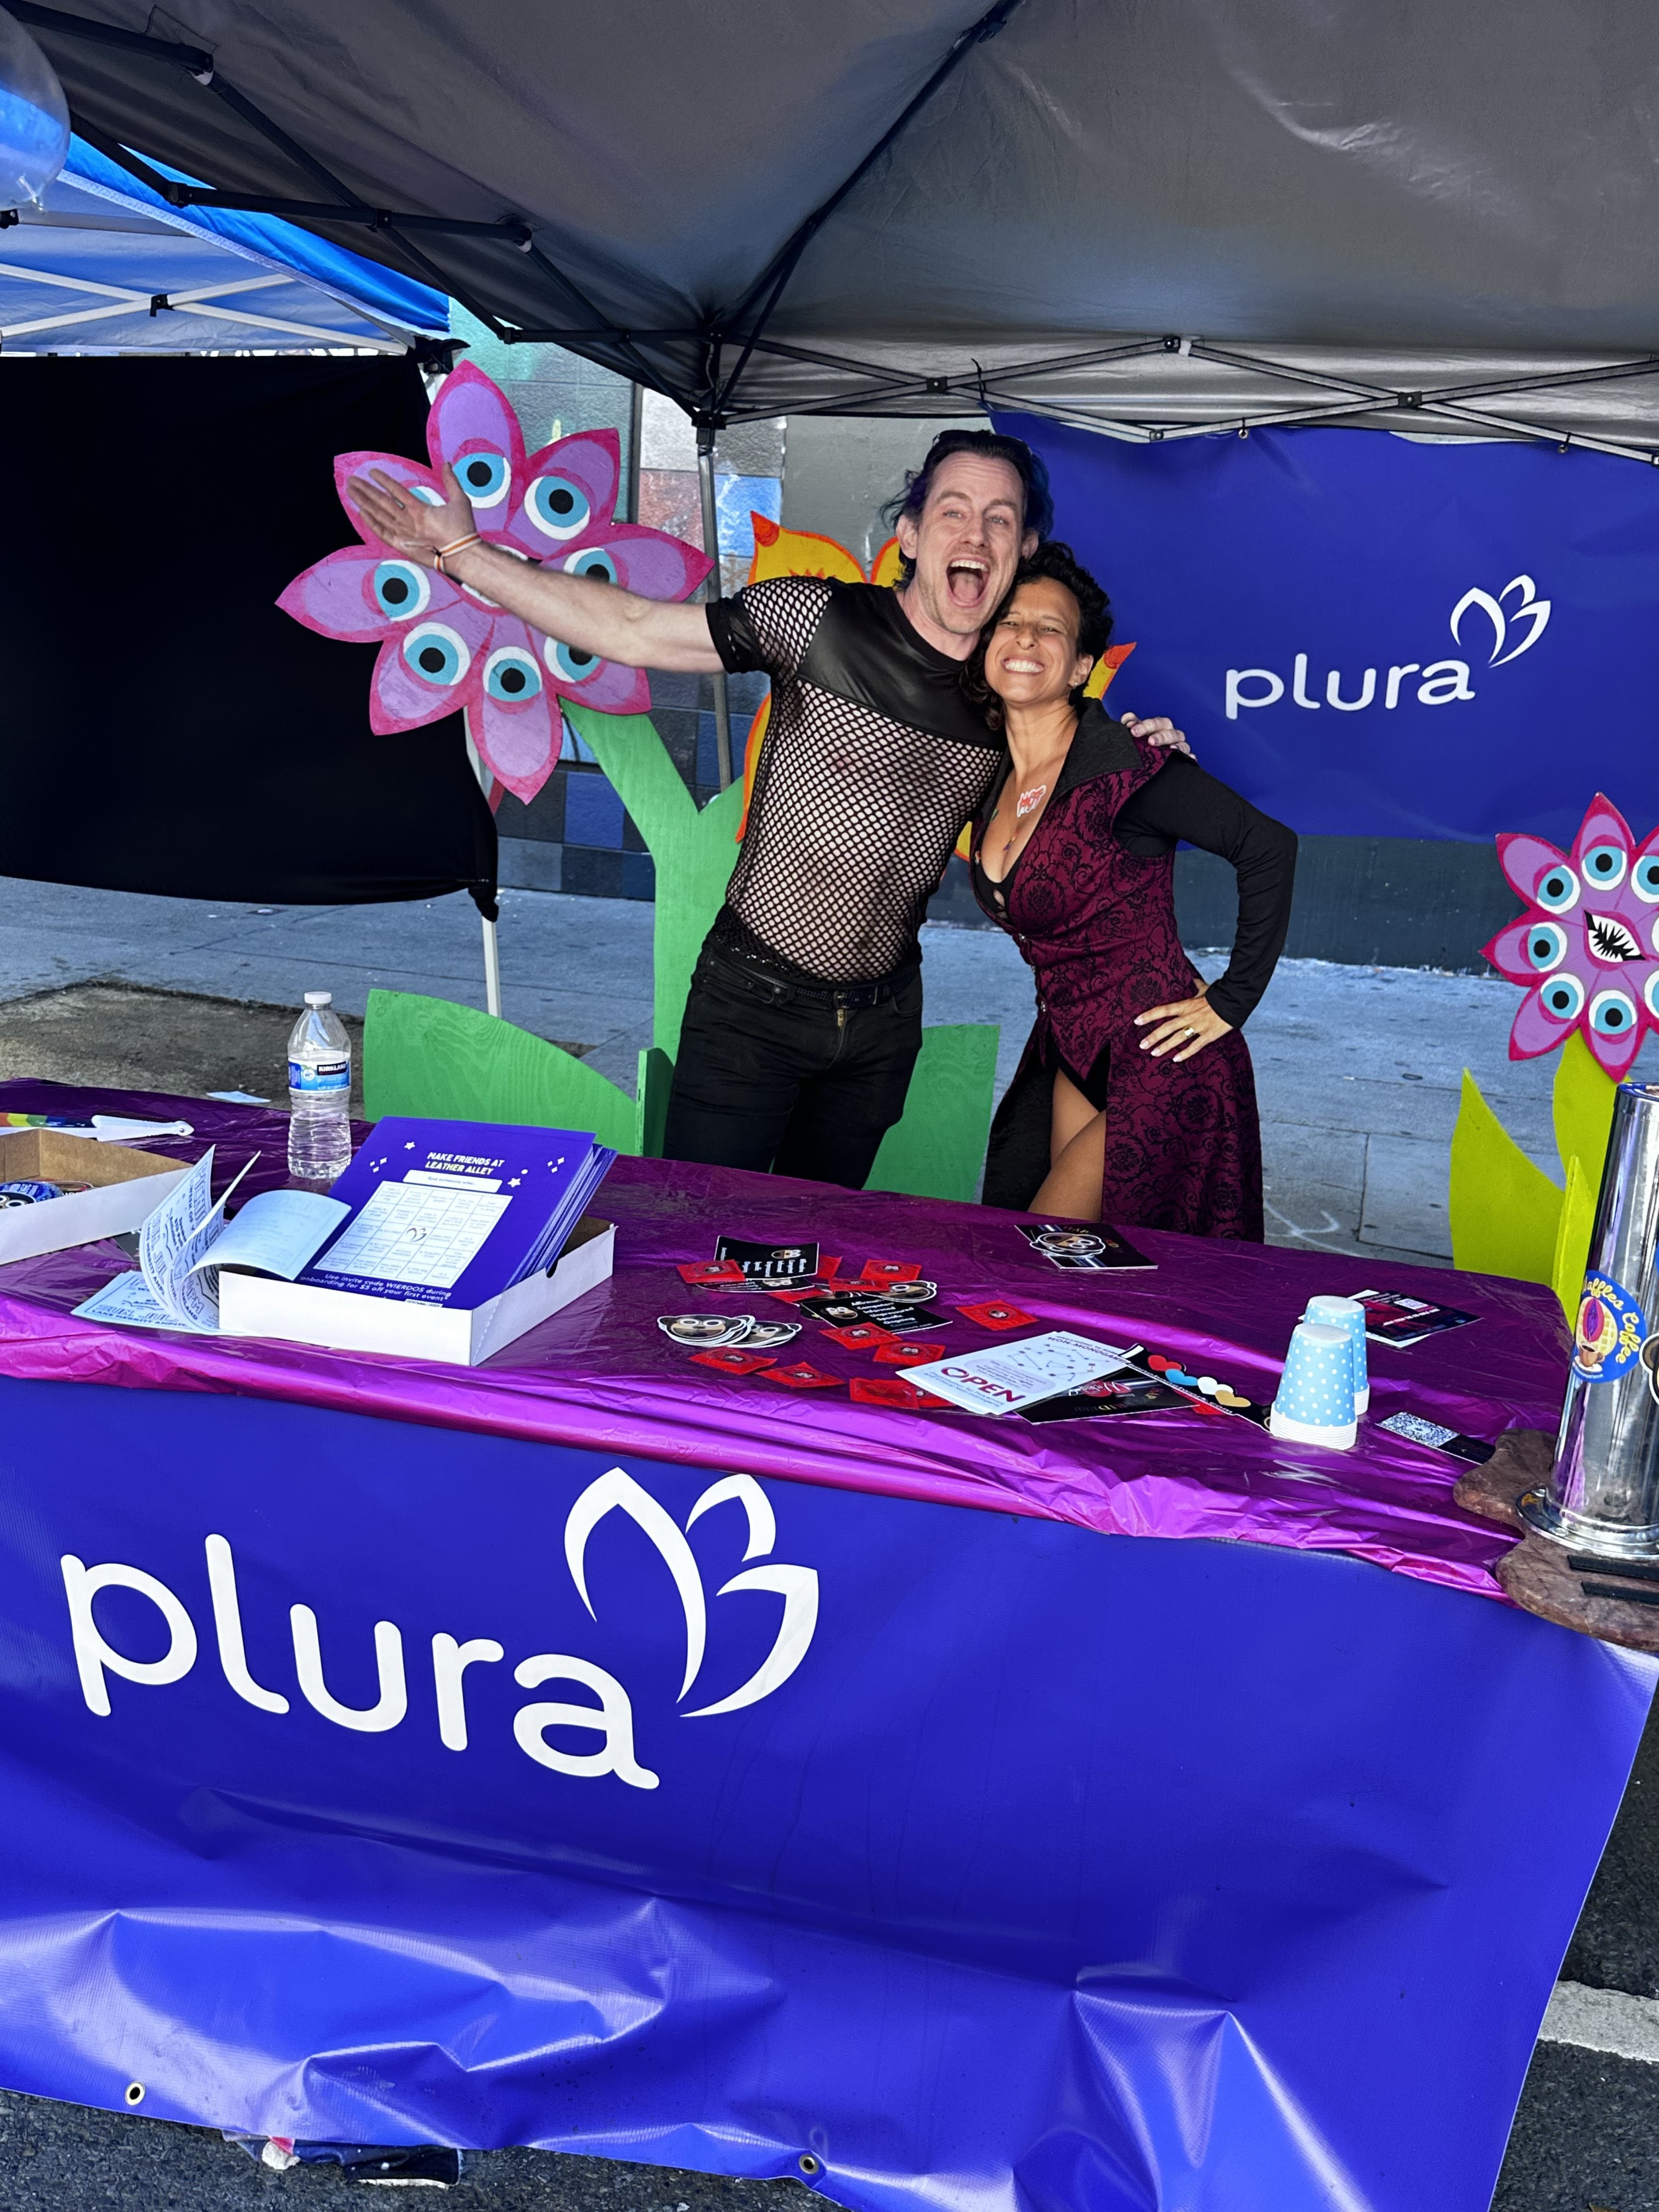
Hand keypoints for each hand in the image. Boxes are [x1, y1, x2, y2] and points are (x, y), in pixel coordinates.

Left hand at [348, 461, 475, 565]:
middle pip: (381, 502)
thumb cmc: (463, 529)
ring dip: (363, 503)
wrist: (462, 556)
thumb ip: (451, 481)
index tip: (371, 472)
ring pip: (378, 516)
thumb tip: (446, 463)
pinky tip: (362, 514)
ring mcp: (403, 535)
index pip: (396, 491)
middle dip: (365, 490)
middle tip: (351, 480)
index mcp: (420, 510)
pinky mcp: (402, 547)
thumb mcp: (461, 501)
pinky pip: (383, 534)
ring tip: (350, 492)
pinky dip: (371, 524)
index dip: (383, 480)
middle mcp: (408, 521)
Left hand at [1122, 713, 1192, 758]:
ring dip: (1178, 746)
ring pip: (1183, 745)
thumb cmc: (1139, 743)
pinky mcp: (1183, 761)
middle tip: (1151, 741)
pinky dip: (1190, 757)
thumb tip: (1128, 720)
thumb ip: (1130, 724)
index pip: (1156, 723)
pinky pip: (1189, 759)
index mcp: (1160, 726)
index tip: (1133, 730)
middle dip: (1161, 736)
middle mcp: (1171, 735)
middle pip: (1171, 733)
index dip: (1145, 726)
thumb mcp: (1133, 733)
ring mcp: (1179, 748)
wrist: (1140, 763)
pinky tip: (1190, 757)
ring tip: (1171, 750)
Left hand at [1134, 987, 1231, 1061]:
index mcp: (1186, 1005)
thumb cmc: (1219, 995)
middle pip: (1167, 1027)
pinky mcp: (1209, 1035)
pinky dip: (1185, 1053)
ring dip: (1165, 1046)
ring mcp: (1198, 1026)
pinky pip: (1195, 1046)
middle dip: (1153, 1036)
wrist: (1235, 1000)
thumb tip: (1193, 979)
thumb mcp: (1205, 989)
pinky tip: (1176, 1059)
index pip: (1163, 1010)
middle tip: (1141, 1045)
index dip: (1149, 1015)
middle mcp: (1189, 1016)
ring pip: (1178, 1038)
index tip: (1136, 1021)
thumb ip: (1197, 985)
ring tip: (1153, 1054)